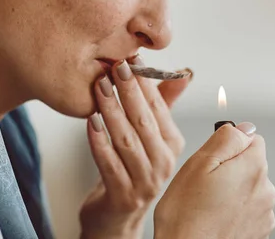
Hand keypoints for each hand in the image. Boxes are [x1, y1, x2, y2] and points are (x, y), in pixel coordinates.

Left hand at [80, 56, 191, 238]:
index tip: (132, 59)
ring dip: (111, 110)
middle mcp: (164, 163)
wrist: (116, 215)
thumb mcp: (150, 134)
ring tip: (99, 87)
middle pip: (144, 121)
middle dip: (129, 91)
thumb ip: (163, 102)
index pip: (160, 108)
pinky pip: (109, 163)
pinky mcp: (124, 196)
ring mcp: (145, 182)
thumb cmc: (131, 166)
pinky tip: (90, 121)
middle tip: (115, 66)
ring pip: (126, 140)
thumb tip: (184, 72)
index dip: (146, 82)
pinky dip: (99, 141)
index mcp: (172, 144)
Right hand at [153, 123, 274, 238]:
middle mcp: (266, 191)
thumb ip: (226, 139)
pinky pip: (247, 210)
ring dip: (232, 191)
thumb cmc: (185, 216)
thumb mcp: (198, 164)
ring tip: (207, 204)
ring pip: (248, 188)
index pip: (252, 138)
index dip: (229, 145)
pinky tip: (214, 218)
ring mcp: (264, 214)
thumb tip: (244, 127)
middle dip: (230, 169)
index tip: (213, 159)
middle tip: (204, 184)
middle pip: (251, 163)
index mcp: (254, 169)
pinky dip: (234, 211)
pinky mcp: (258, 232)